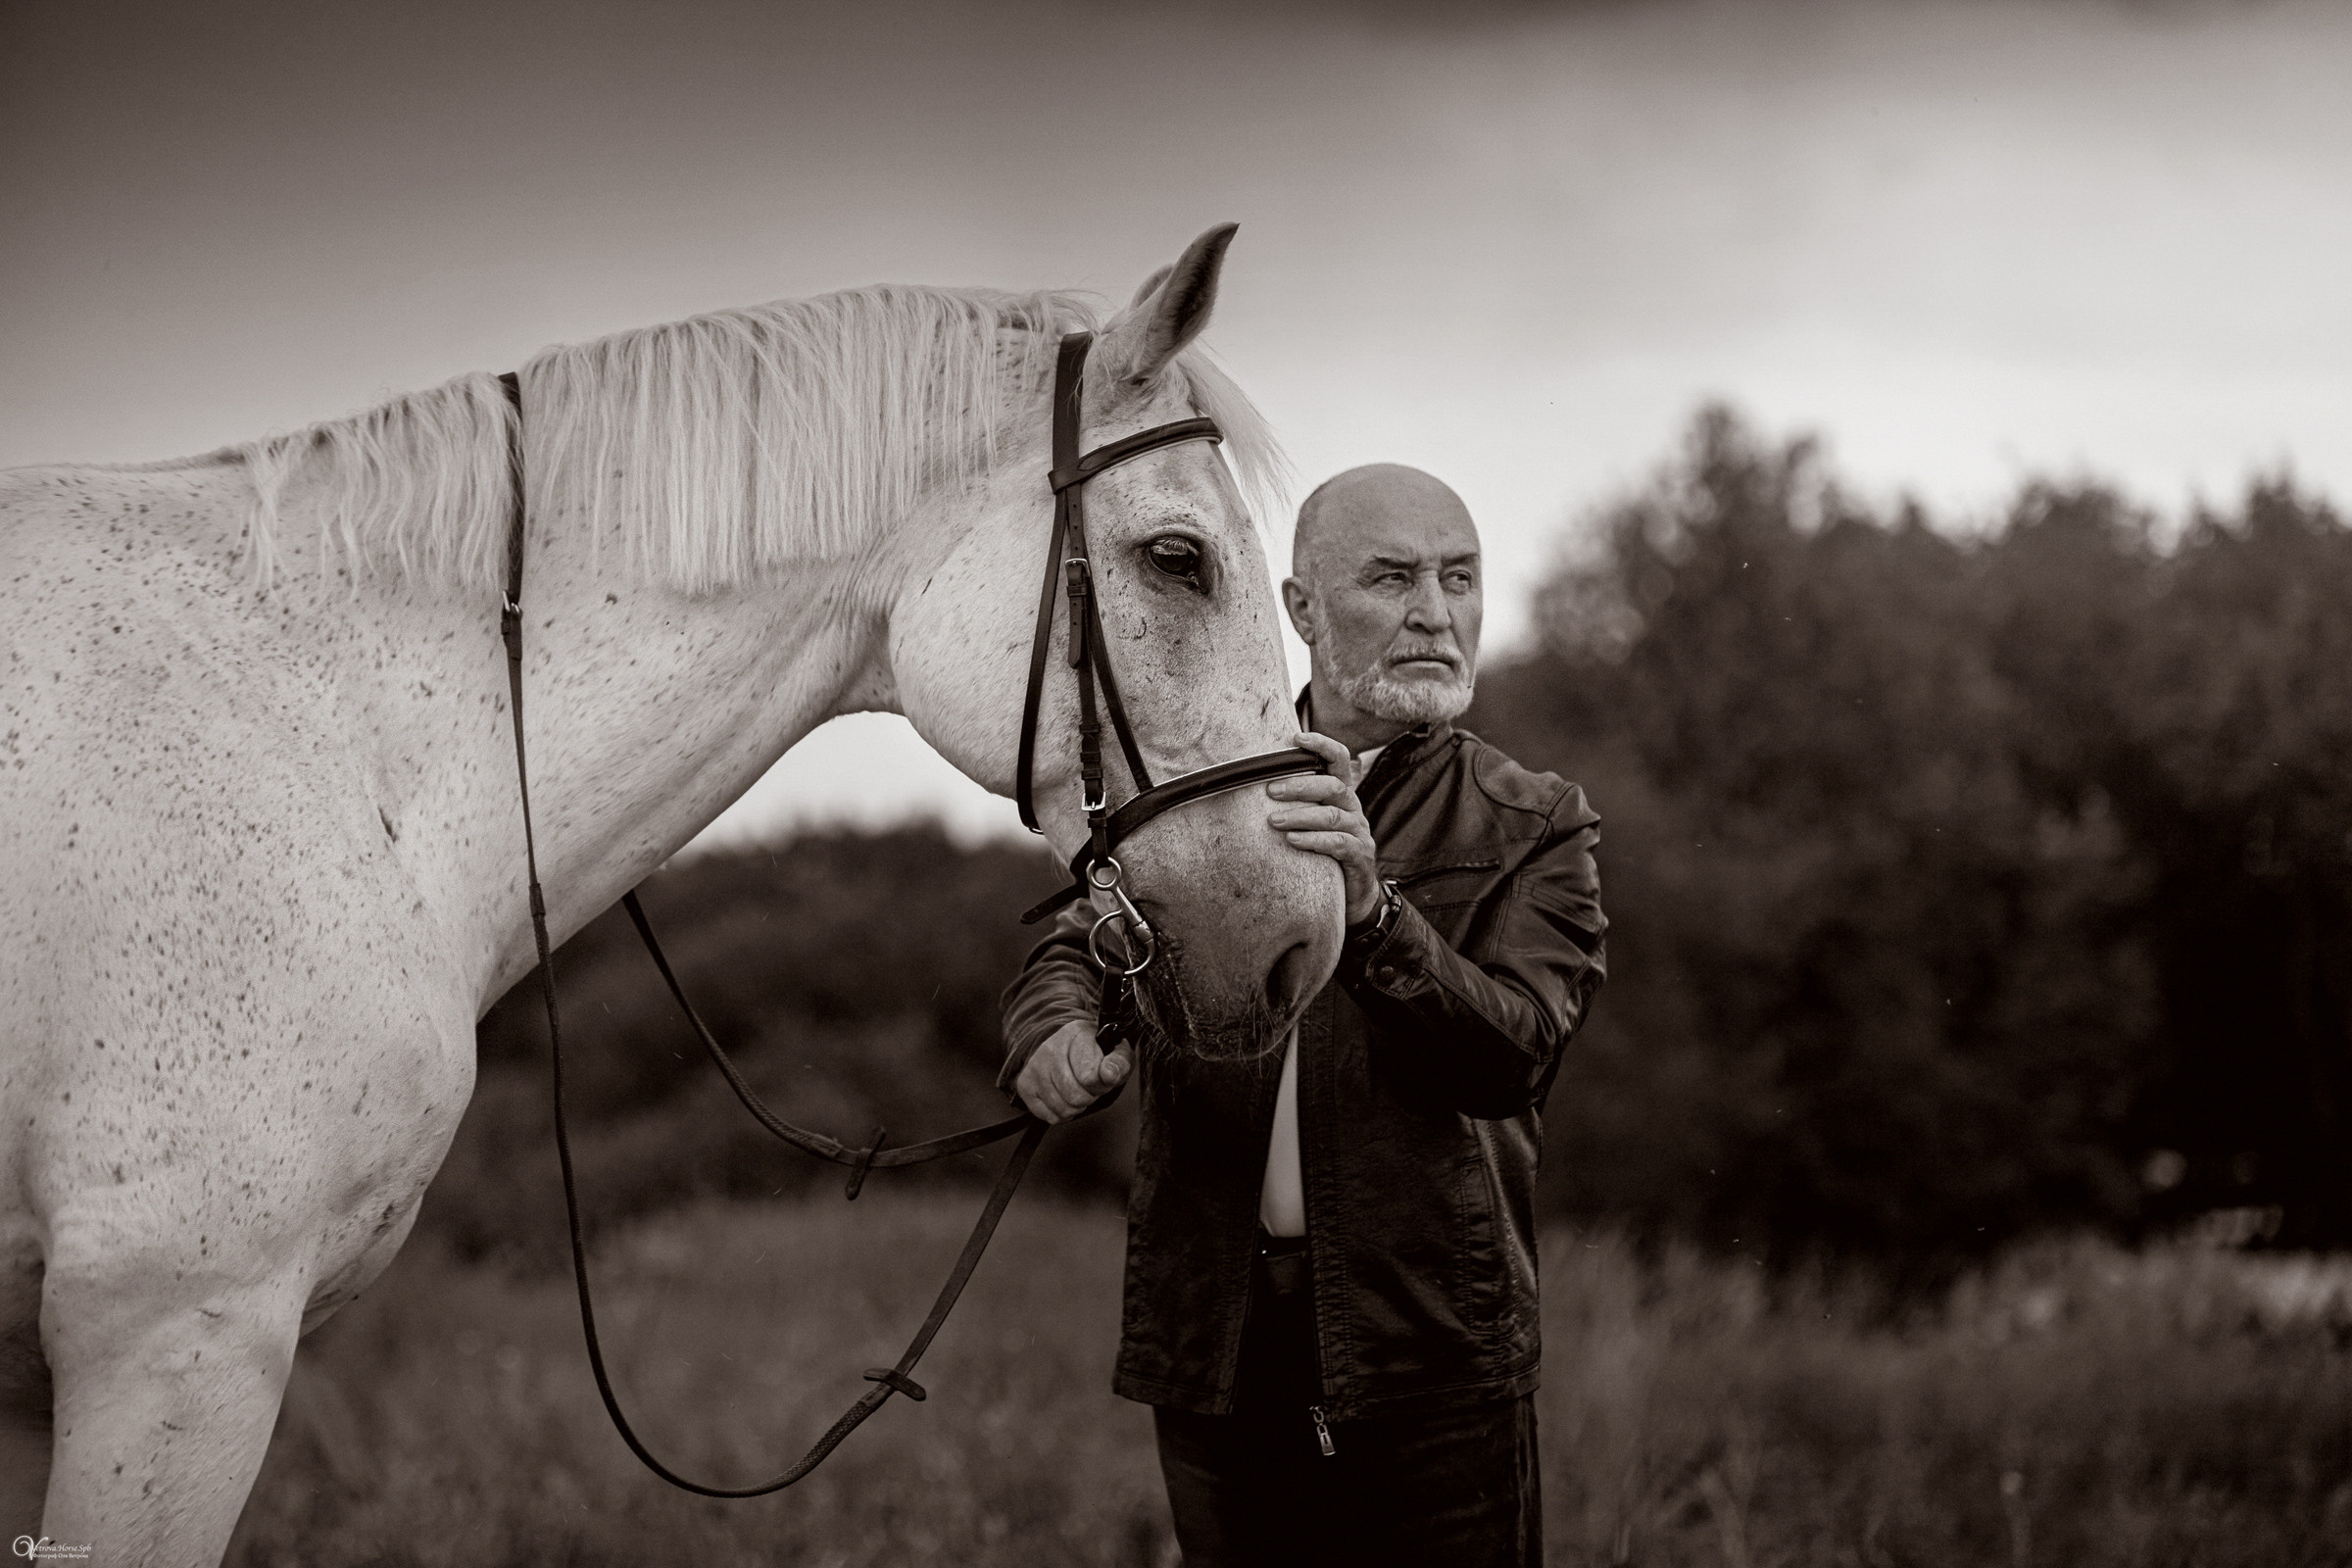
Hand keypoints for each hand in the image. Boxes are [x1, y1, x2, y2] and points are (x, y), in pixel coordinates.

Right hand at [1013, 1020, 1131, 1123]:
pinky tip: (1065, 1096)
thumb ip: (1120, 1062)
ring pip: (1064, 1109)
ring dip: (1077, 1106)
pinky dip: (1063, 1113)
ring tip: (1078, 1089)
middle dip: (1090, 1096)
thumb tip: (1109, 1075)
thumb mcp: (1116, 1052)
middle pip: (1076, 1096)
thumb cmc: (1094, 1053)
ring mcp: (1035, 1068)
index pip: (1090, 1077)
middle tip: (1091, 1085)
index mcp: (1076, 1034)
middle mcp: (1050, 1048)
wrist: (1064, 1047)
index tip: (1105, 1076)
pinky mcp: (1025, 1085)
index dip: (1103, 1084)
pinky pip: (1050, 1116)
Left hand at [1270, 731, 1381, 924]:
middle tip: (1270, 790)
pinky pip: (1340, 844)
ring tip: (1274, 821)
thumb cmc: (1324, 851)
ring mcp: (1359, 832)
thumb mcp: (1313, 822)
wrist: (1354, 894)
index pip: (1339, 760)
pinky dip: (1315, 840)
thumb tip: (1255, 782)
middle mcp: (1353, 809)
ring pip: (1333, 816)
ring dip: (1301, 816)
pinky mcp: (1360, 856)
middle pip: (1333, 787)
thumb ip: (1296, 802)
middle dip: (1300, 786)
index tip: (1297, 738)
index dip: (1322, 746)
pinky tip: (1293, 841)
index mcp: (1342, 795)